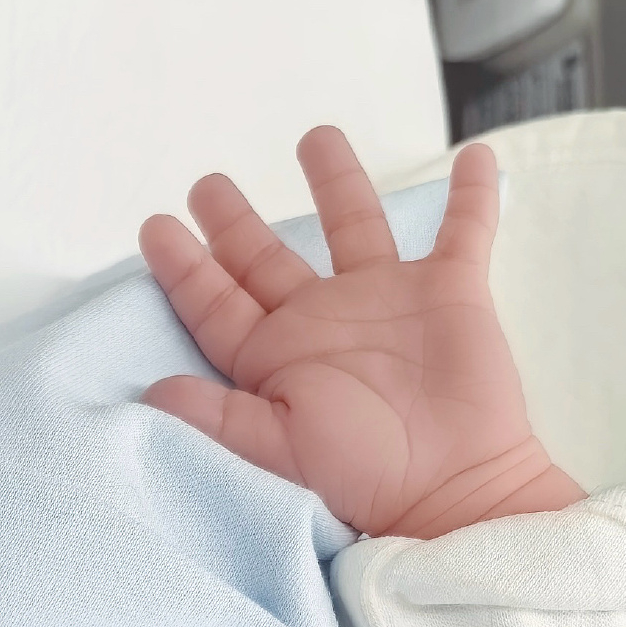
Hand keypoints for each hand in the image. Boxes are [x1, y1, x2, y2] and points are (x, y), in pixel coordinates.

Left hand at [138, 126, 581, 538]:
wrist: (449, 489)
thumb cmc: (361, 476)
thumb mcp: (275, 446)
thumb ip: (216, 415)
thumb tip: (150, 392)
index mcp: (274, 356)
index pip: (215, 302)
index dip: (183, 266)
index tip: (153, 228)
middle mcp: (322, 321)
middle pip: (267, 257)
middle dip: (235, 220)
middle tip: (206, 184)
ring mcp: (386, 302)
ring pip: (356, 224)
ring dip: (338, 181)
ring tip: (316, 137)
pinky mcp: (450, 294)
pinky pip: (464, 231)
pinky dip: (471, 196)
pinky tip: (475, 157)